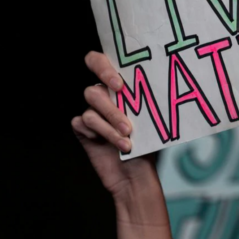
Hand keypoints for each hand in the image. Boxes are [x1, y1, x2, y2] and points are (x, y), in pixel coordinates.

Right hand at [72, 51, 154, 199]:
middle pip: (94, 90)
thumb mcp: (151, 119)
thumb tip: (154, 84)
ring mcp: (92, 114)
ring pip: (91, 108)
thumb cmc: (149, 143)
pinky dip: (100, 133)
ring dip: (111, 122)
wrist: (138, 175)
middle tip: (126, 120)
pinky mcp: (84, 131)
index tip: (119, 84)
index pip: (99, 63)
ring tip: (128, 136)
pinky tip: (113, 144)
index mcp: (119, 87)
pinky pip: (83, 123)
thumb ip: (143, 99)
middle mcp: (103, 98)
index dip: (103, 67)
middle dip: (111, 105)